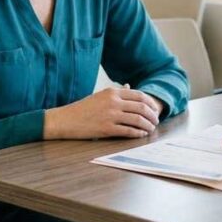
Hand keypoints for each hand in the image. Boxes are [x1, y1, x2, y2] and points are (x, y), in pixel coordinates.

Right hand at [43, 86, 160, 139]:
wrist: (66, 120)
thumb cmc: (83, 108)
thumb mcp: (100, 96)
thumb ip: (116, 92)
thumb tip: (129, 87)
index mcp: (112, 92)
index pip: (139, 95)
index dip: (150, 103)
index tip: (154, 110)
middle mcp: (113, 102)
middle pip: (141, 107)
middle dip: (152, 115)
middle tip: (155, 120)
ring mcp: (110, 115)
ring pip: (137, 120)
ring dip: (147, 125)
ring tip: (150, 128)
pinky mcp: (107, 129)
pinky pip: (128, 131)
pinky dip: (138, 133)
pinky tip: (141, 135)